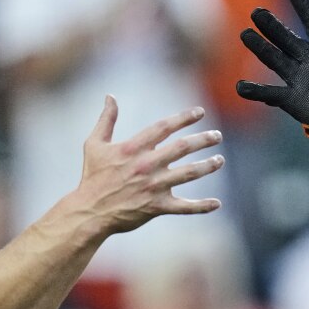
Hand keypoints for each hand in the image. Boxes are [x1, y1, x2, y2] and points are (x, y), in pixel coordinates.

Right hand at [74, 97, 222, 235]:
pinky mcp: (156, 206)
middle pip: (182, 147)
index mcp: (133, 148)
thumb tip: (110, 96)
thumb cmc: (92, 178)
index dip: (184, 118)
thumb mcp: (94, 144)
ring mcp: (153, 186)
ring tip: (219, 160)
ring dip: (207, 166)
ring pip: (188, 173)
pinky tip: (216, 204)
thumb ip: (106, 120)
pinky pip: (184, 207)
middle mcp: (146, 165)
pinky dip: (201, 206)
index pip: (164, 127)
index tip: (200, 112)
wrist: (89, 212)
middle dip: (203, 140)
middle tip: (217, 136)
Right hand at [236, 0, 308, 156]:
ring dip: (259, 48)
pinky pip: (269, 93)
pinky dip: (254, 91)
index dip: (302, 4)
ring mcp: (298, 78)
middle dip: (271, 25)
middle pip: (285, 37)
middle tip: (257, 11)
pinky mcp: (291, 99)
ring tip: (245, 34)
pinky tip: (241, 86)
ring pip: (274, 58)